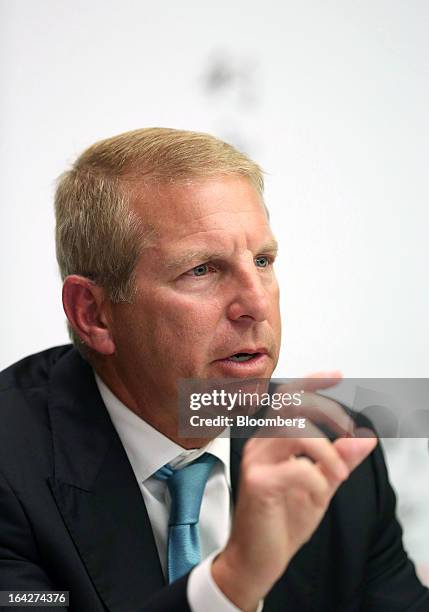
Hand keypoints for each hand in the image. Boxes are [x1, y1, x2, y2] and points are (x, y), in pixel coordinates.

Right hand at [212, 374, 376, 611]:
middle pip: (294, 405)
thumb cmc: (281, 521)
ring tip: (339, 475)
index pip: (290, 398)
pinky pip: (298, 469)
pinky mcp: (257, 482)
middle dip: (329, 413)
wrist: (257, 559)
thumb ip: (340, 460)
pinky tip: (317, 496)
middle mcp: (260, 443)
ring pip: (296, 431)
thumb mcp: (320, 486)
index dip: (313, 381)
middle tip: (349, 435)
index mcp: (272, 440)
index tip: (337, 374)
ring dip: (328, 452)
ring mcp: (255, 461)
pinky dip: (317, 481)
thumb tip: (365, 437)